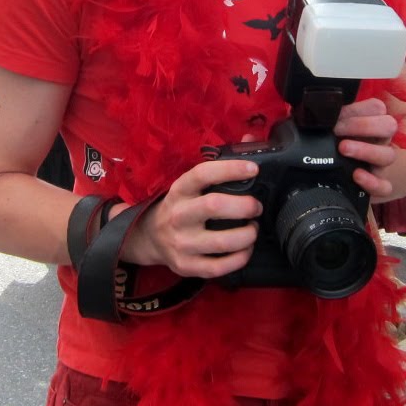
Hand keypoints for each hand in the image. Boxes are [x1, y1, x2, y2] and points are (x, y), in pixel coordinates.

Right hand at [122, 158, 261, 278]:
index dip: (231, 169)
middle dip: (245, 206)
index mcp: (180, 190)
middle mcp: (178, 215)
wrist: (149, 237)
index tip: (253, 169)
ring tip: (253, 229)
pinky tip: (245, 249)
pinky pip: (219, 267)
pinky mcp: (186, 266)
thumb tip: (251, 138)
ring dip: (247, 235)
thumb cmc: (180, 206)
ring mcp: (181, 243)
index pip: (203, 174)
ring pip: (222, 241)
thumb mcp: (191, 184)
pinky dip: (240, 258)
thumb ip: (221, 164)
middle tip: (256, 207)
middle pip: (215, 206)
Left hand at [332, 97, 401, 198]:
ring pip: (388, 155)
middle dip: (364, 125)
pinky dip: (373, 182)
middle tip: (338, 130)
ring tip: (343, 149)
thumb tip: (312, 110)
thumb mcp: (327, 128)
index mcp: (371, 122)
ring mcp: (380, 164)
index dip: (358, 110)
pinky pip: (385, 186)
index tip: (336, 117)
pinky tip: (357, 175)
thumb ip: (327, 117)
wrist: (325, 177)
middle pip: (389, 126)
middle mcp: (380, 141)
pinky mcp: (377, 186)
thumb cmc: (328, 144)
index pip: (377, 107)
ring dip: (366, 150)